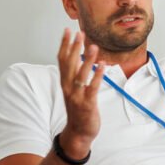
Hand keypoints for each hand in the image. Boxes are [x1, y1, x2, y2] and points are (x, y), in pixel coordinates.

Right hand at [56, 29, 103, 158]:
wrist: (78, 133)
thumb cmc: (78, 111)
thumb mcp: (75, 91)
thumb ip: (77, 76)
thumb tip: (81, 60)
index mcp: (65, 83)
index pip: (62, 60)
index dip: (64, 45)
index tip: (67, 30)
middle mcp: (68, 88)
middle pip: (69, 64)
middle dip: (74, 48)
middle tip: (79, 33)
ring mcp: (77, 96)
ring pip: (81, 75)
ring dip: (87, 60)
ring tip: (93, 46)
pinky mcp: (87, 104)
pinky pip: (92, 87)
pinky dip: (97, 76)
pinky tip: (103, 65)